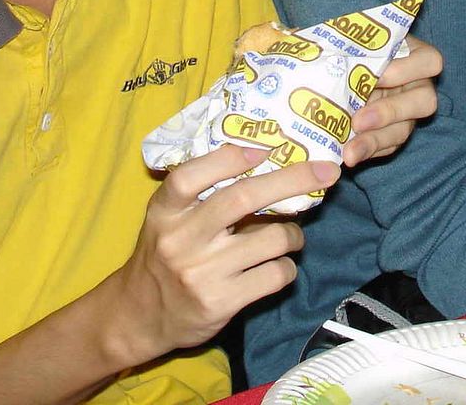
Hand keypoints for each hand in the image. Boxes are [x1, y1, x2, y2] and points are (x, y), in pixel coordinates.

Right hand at [110, 144, 339, 359]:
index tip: (264, 149)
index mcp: (164, 211)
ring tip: (291, 236)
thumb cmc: (164, 254)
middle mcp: (181, 239)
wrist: (139, 316)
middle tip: (326, 170)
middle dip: (292, 180)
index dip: (229, 158)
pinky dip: (287, 266)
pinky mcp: (221, 302)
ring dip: (294, 234)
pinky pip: (275, 275)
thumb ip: (202, 194)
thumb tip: (265, 162)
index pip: (190, 176)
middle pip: (242, 197)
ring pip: (271, 238)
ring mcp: (202, 273)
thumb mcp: (168, 219)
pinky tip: (279, 266)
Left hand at [344, 36, 441, 166]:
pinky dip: (366, 151)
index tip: (378, 75)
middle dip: (390, 112)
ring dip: (375, 141)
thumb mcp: (351, 42)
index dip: (408, 70)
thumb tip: (322, 51)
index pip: (430, 61)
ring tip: (349, 151)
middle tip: (358, 121)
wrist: (334, 71)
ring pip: (404, 130)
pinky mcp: (392, 133)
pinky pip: (386, 147)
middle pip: (426, 101)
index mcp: (412, 55)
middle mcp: (416, 85)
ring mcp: (406, 113)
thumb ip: (349, 45)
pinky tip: (347, 155)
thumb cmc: (346, 47)